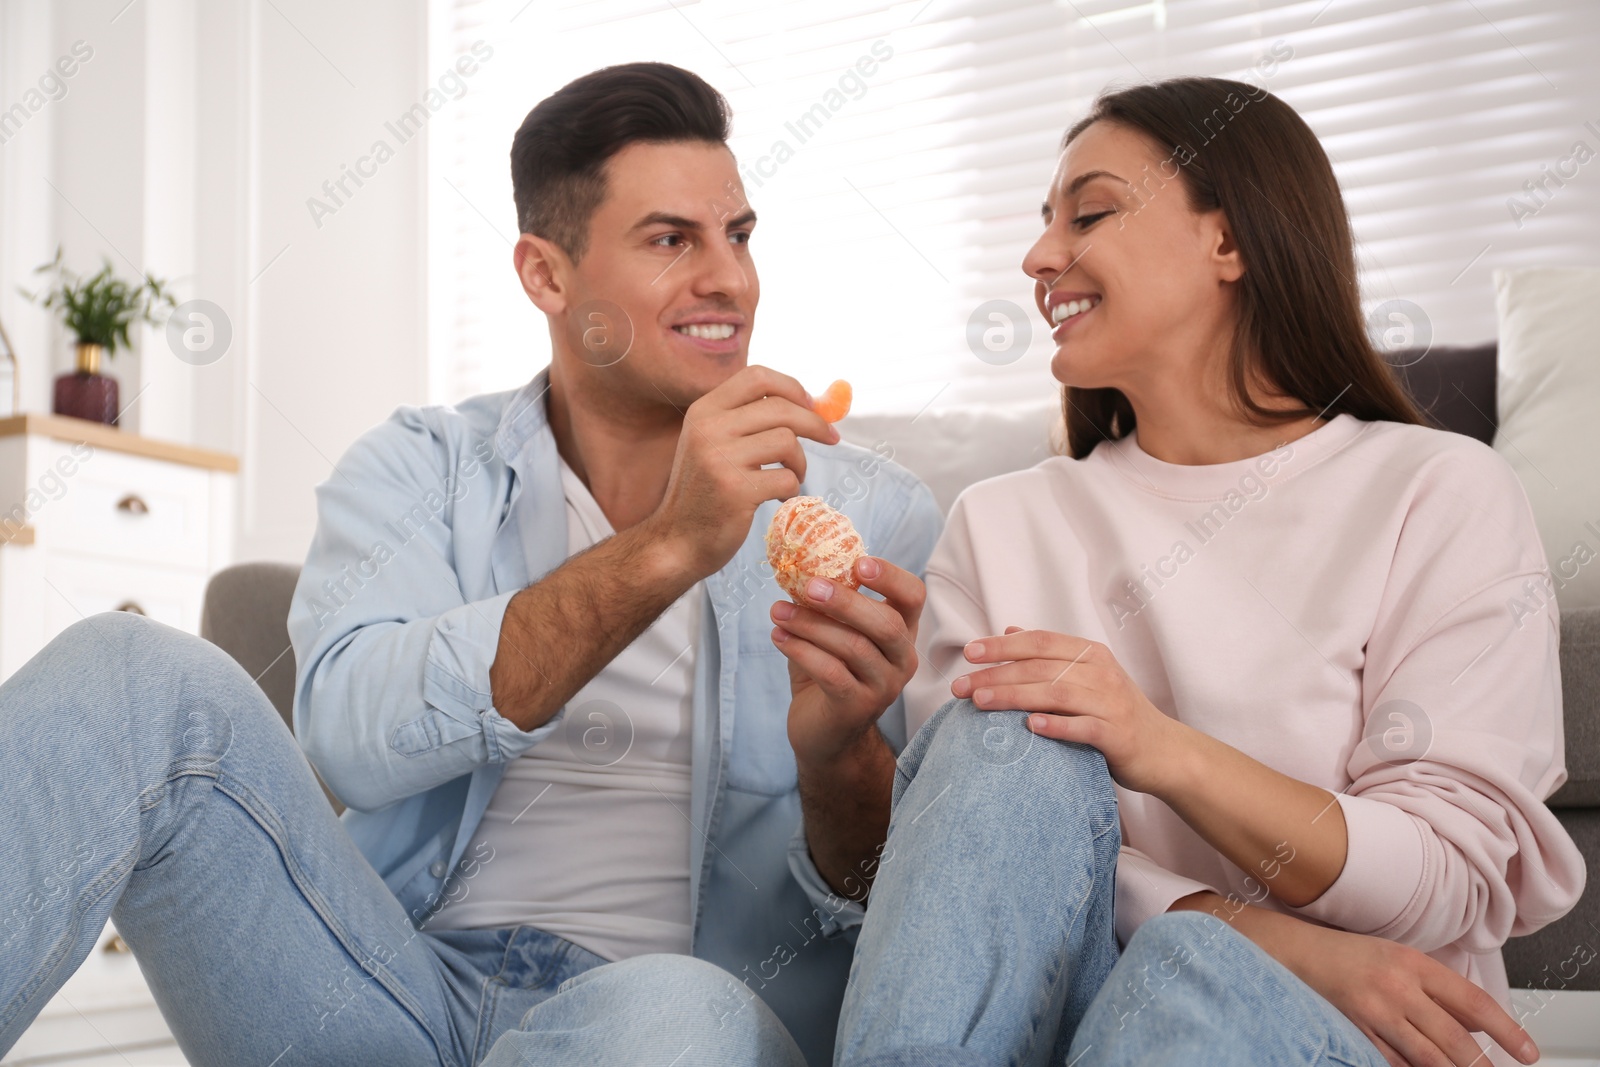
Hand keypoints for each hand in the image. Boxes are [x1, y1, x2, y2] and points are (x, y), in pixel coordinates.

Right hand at [647, 365, 839, 577]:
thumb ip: (748, 420)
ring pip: (787, 441)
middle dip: (814, 422)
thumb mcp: (712, 443)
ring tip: (792, 477)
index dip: (792, 387)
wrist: (676, 541)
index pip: (757, 376)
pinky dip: (792, 490)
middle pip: (780, 407)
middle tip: (831, 437)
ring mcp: (720, 459)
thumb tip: (812, 403)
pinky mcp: (735, 491)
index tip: (811, 405)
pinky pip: (787, 478)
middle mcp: (709, 429)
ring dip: (800, 462)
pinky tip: (778, 498)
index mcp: (704, 411)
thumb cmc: (704, 492)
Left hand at [771, 556, 924, 767]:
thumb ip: (826, 604)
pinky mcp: (858, 708)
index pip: (914, 596)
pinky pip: (832, 673)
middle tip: (808, 586)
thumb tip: (798, 565)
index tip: (858, 562)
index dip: (891, 576)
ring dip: (811, 625)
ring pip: (854, 647)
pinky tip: (779, 637)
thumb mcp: (833, 633)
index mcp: (902, 631)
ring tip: (777, 612)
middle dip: (844, 601)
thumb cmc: (829, 673)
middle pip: (885, 623)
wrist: (825, 735)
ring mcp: (885, 686)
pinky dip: (802, 651)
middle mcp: (902, 658)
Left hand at [952, 626, 1185, 793]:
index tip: (969, 652)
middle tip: (960, 686)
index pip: (1040, 641)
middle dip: (997, 674)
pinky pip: (1084, 728)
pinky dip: (1057, 726)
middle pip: (1041, 667)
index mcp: (1090, 654)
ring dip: (1015, 696)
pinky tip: (1031, 727)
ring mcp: (1111, 703)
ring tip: (981, 702)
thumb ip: (1050, 654)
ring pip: (1057, 694)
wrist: (1164, 751)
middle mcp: (1101, 673)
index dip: (1003, 645)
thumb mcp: (1086, 676)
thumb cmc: (1115, 712)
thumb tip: (1010, 629)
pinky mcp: (1117, 735)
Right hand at [1277, 918, 1538, 1066]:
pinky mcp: (1355, 1031)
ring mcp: (1375, 1012)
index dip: (1506, 1030)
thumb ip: (1436, 989)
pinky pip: (1393, 1061)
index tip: (1527, 1051)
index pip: (1473, 1001)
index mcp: (1414, 964)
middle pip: (1454, 1038)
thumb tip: (1476, 1023)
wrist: (1296, 953)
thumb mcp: (1399, 958)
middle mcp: (1398, 987)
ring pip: (1428, 1056)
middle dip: (1483, 1064)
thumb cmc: (1349, 955)